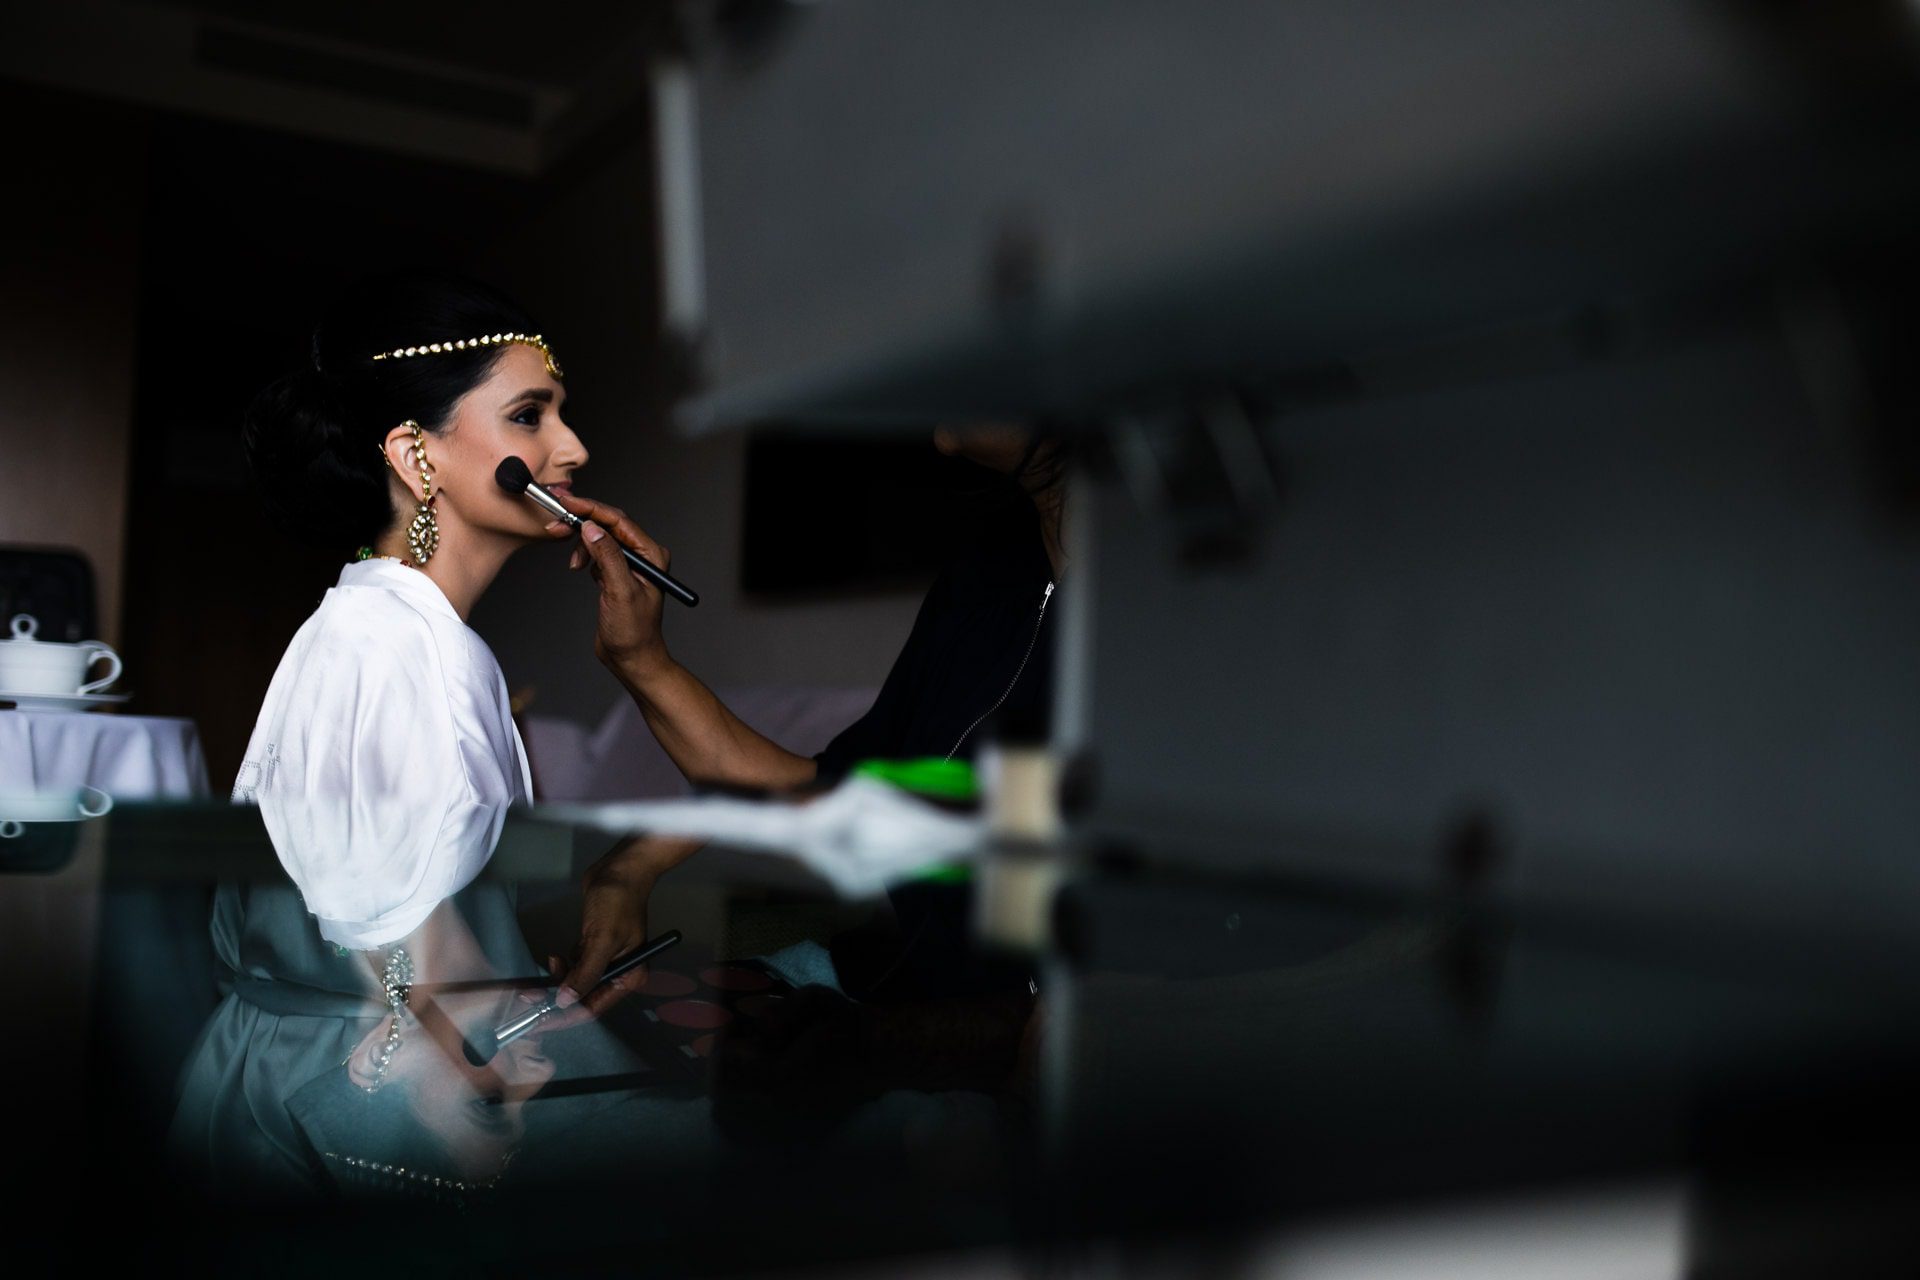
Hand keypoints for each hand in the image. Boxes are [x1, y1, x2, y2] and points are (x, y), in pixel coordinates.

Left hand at [547, 837, 658, 1021]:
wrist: (620, 869)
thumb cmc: (617, 903)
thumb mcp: (602, 940)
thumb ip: (586, 974)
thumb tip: (565, 1001)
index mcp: (629, 977)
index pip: (594, 1007)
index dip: (567, 1016)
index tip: (541, 1022)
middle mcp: (618, 973)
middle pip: (583, 997)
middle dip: (557, 998)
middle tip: (529, 999)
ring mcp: (605, 959)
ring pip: (575, 981)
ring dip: (557, 979)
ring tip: (547, 967)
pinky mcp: (592, 946)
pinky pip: (574, 966)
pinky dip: (562, 966)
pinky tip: (553, 957)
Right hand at [549, 493, 671, 678]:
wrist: (631, 658)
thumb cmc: (633, 632)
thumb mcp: (620, 592)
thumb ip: (608, 557)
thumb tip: (591, 528)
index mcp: (651, 554)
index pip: (619, 520)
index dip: (591, 509)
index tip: (568, 502)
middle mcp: (642, 555)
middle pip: (608, 525)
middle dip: (582, 523)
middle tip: (556, 524)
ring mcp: (628, 565)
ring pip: (599, 539)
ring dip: (582, 545)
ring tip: (575, 565)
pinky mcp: (615, 574)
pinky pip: (596, 554)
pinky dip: (584, 557)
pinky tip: (581, 570)